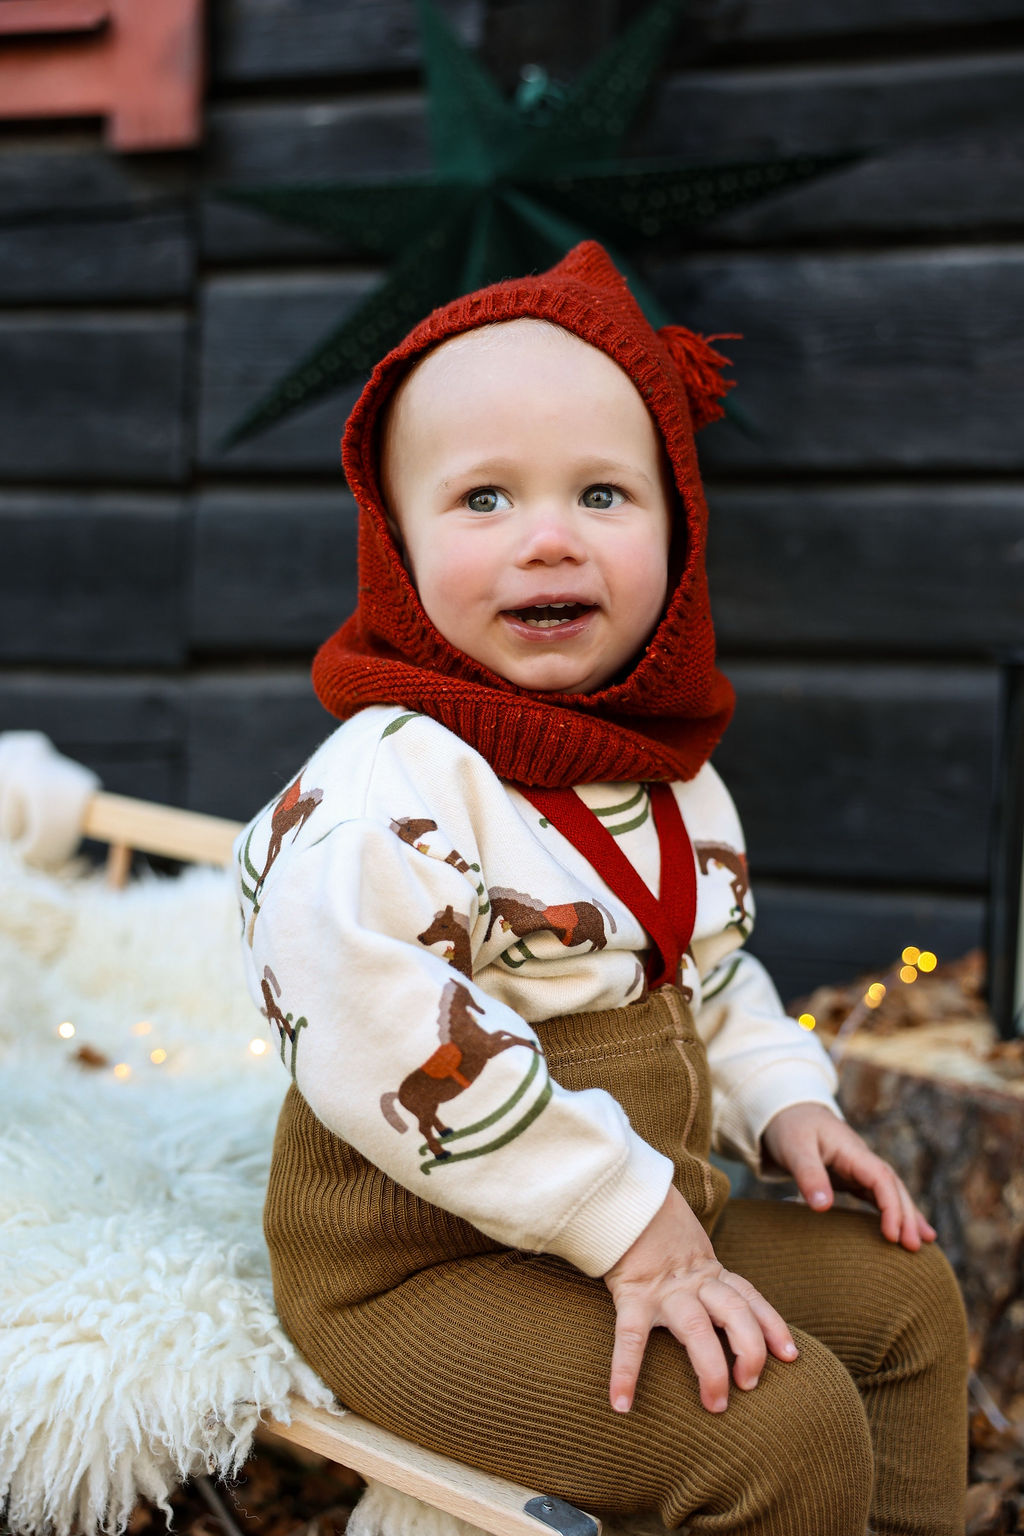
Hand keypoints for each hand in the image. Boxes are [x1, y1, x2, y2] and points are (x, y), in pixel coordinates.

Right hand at [602, 1185, 797, 1414]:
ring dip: (711, 1368)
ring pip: (697, 1328)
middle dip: (750, 1350)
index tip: (791, 1356)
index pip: (751, 1298)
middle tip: (749, 1386)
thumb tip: (724, 1317)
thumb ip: (706, 1280)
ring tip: (715, 1404)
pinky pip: (631, 1336)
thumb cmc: (656, 1236)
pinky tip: (621, 1404)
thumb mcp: (690, 1256)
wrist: (623, 1202)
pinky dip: (626, 1371)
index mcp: (710, 1272)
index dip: (773, 1326)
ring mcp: (663, 1290)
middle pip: (735, 1312)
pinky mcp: (632, 1294)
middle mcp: (694, 1282)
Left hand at [761, 1102, 935, 1250]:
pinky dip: (890, 1211)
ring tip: (924, 1243)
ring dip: (906, 1215)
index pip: (882, 1179)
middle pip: (893, 1186)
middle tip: (914, 1247)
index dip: (891, 1207)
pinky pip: (876, 1195)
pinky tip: (899, 1229)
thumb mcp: (794, 1149)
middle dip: (907, 1216)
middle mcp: (861, 1159)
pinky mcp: (850, 1176)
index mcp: (852, 1150)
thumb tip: (823, 1207)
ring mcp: (858, 1168)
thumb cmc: (790, 1127)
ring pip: (890, 1191)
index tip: (892, 1235)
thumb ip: (808, 1175)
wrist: (785, 1111)